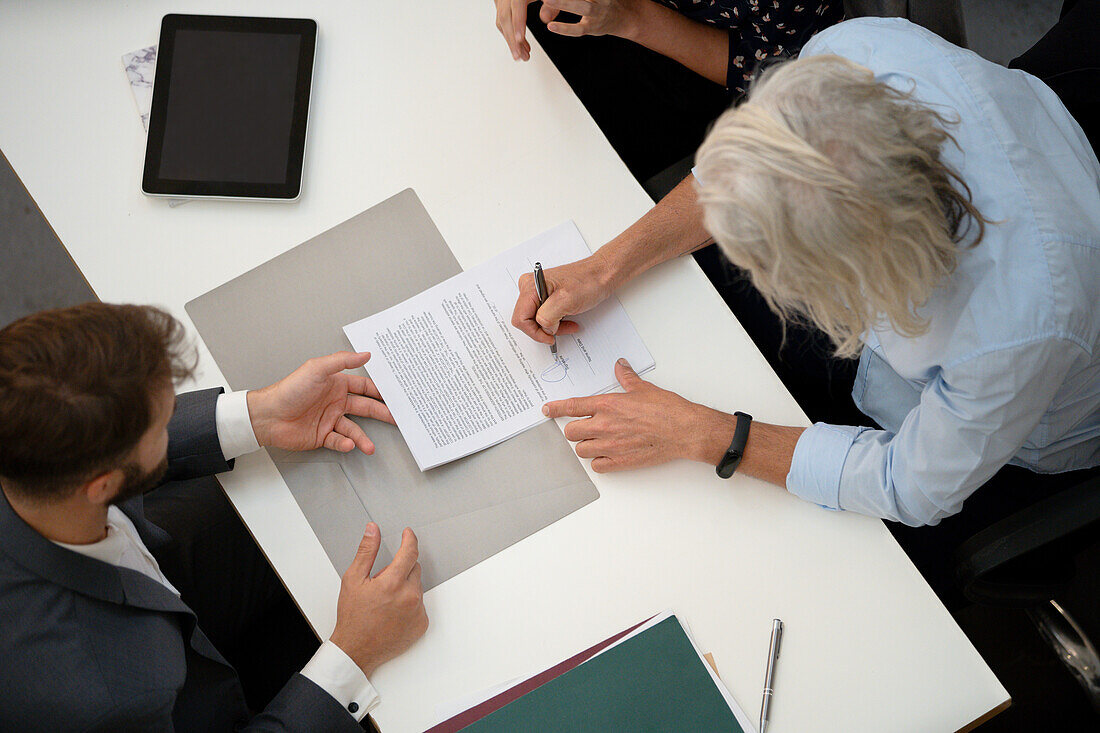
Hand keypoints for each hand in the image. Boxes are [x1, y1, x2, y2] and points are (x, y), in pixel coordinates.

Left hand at [247, 351, 395, 453]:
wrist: (268, 416)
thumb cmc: (289, 390)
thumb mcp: (317, 369)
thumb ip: (342, 361)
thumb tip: (364, 354)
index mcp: (336, 384)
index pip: (364, 386)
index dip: (379, 391)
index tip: (394, 396)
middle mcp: (335, 401)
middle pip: (365, 408)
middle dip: (381, 414)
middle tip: (396, 419)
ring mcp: (329, 419)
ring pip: (354, 429)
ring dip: (363, 438)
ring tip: (370, 446)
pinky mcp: (322, 436)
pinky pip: (339, 441)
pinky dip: (345, 444)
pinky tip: (348, 444)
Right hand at [330, 524, 428, 677]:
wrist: (356, 650)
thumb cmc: (353, 618)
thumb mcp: (353, 579)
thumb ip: (366, 551)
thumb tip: (373, 530)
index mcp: (392, 584)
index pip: (409, 552)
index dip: (409, 539)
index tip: (407, 534)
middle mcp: (409, 597)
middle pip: (414, 569)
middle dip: (400, 569)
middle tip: (381, 583)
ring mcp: (417, 612)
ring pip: (416, 587)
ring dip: (404, 587)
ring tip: (385, 601)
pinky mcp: (421, 624)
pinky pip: (419, 604)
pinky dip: (409, 604)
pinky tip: (393, 612)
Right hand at [495, 0, 539, 60]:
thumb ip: (552, 6)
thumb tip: (545, 19)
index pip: (516, 8)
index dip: (518, 24)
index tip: (520, 39)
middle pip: (505, 18)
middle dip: (512, 40)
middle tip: (520, 56)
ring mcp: (502, 0)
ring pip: (502, 21)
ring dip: (511, 40)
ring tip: (522, 55)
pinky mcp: (501, 4)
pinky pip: (502, 20)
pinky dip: (510, 34)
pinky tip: (519, 44)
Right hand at [511, 253, 615, 344]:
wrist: (601, 274)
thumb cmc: (588, 281)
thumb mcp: (566, 301)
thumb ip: (548, 316)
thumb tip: (543, 327)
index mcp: (530, 286)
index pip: (520, 318)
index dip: (534, 332)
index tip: (549, 336)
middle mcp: (530, 288)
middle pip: (527, 320)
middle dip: (544, 329)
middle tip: (561, 329)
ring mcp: (537, 292)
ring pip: (536, 320)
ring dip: (552, 326)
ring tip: (568, 324)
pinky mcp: (546, 297)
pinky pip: (544, 316)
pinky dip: (555, 322)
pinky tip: (567, 320)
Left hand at [543, 0, 642, 39]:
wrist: (624, 18)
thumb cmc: (605, 1)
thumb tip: (550, 0)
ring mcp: (597, 13)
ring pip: (583, 7)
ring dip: (565, 3)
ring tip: (548, 0)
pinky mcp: (592, 27)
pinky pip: (579, 30)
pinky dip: (565, 29)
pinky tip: (551, 26)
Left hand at [544, 359, 735, 471]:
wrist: (683, 430)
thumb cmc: (667, 409)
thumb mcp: (643, 388)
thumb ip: (626, 377)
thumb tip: (620, 366)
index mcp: (607, 405)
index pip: (571, 407)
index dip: (555, 408)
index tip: (546, 410)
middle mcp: (604, 425)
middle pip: (571, 432)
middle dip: (575, 429)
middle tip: (586, 428)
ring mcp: (611, 446)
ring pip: (580, 450)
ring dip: (585, 446)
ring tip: (598, 441)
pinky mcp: (620, 462)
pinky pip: (597, 466)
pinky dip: (599, 462)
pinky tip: (607, 455)